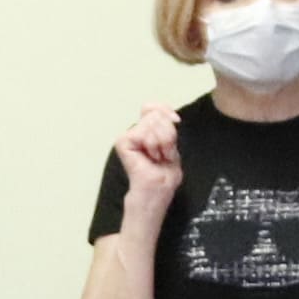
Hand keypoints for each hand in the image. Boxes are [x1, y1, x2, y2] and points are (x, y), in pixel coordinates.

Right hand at [113, 104, 183, 218]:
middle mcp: (135, 131)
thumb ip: (168, 126)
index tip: (176, 121)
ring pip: (153, 123)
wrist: (156, 191)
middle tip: (164, 154)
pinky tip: (151, 158)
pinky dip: (154, 146)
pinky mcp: (122, 142)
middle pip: (157, 114)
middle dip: (168, 135)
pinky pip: (145, 133)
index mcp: (146, 131)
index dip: (165, 110)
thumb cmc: (164, 175)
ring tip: (158, 158)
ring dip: (163, 143)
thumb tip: (170, 115)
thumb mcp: (172, 145)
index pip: (152, 107)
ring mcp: (127, 136)